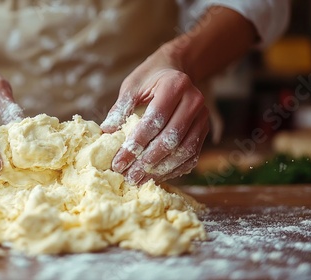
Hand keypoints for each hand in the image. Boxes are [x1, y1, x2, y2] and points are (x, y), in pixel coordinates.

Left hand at [101, 46, 209, 183]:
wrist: (176, 71)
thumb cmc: (149, 79)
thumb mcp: (132, 86)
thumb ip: (121, 108)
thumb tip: (106, 131)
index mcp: (175, 85)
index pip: (154, 120)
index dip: (136, 143)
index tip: (119, 161)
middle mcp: (193, 101)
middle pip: (171, 138)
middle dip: (148, 161)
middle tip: (129, 176)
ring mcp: (202, 117)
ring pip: (184, 150)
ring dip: (161, 169)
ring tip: (140, 180)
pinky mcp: (204, 130)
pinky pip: (191, 155)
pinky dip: (174, 169)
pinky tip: (156, 176)